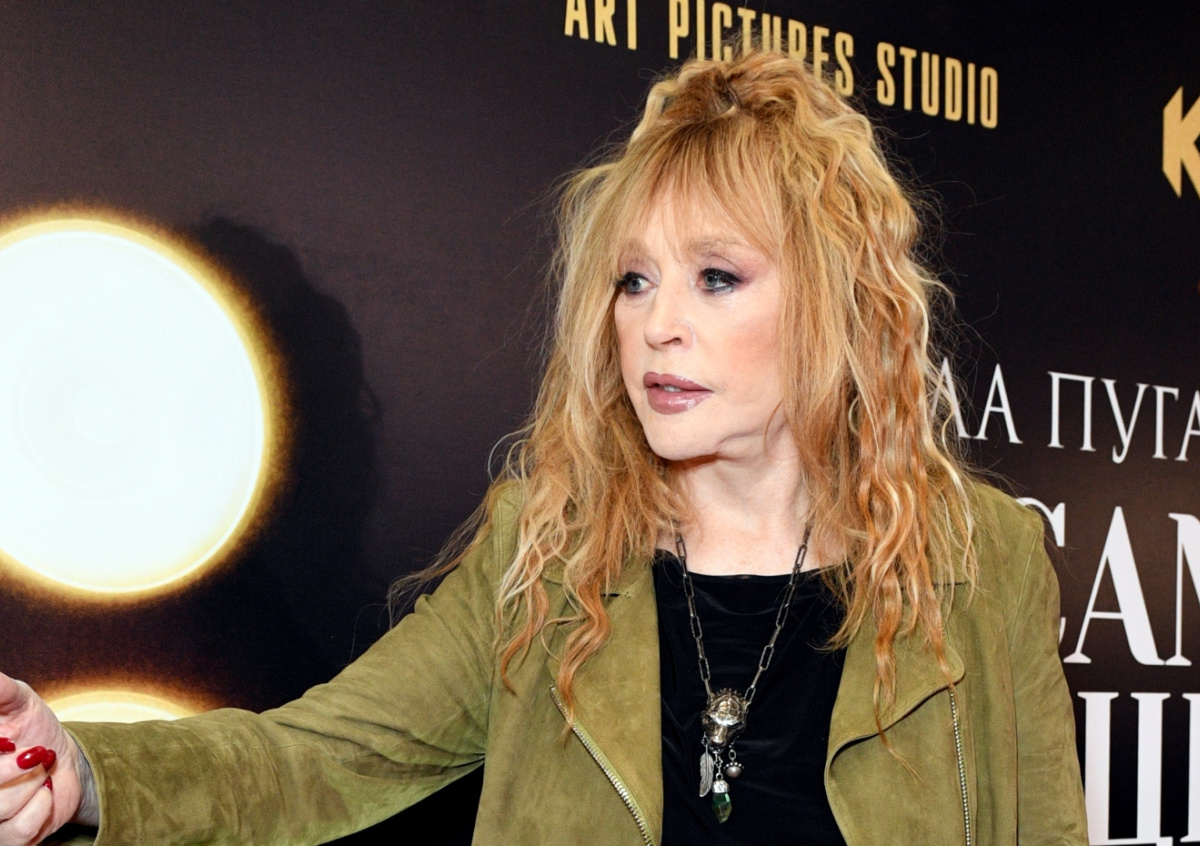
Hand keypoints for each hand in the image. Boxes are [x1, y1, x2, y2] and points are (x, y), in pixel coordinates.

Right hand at [0, 673, 90, 844]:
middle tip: (33, 751)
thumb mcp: (18, 700)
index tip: (8, 741)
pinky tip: (43, 792)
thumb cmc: (34, 728)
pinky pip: (20, 828)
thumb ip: (0, 689)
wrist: (66, 759)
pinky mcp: (8, 839)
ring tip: (39, 769)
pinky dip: (42, 805)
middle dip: (11, 768)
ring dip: (31, 782)